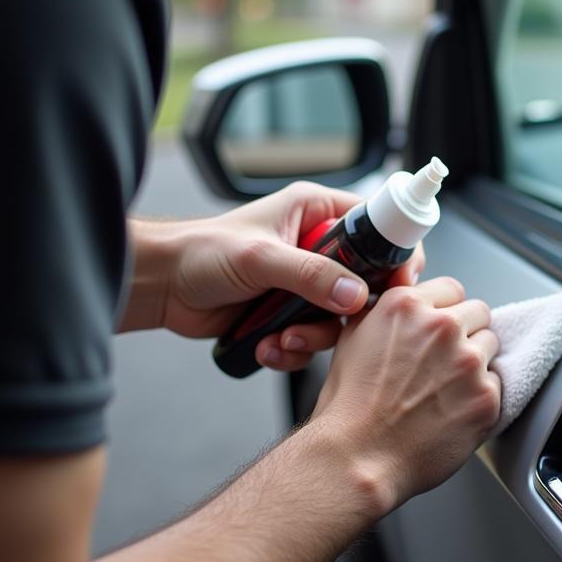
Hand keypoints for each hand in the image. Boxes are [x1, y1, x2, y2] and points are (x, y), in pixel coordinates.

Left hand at [155, 182, 425, 370]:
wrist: (161, 287)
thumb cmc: (201, 252)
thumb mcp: (260, 257)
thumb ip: (310, 275)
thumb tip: (355, 295)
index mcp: (316, 212)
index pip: (376, 226)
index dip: (394, 254)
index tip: (400, 286)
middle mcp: (317, 246)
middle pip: (366, 279)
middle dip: (351, 310)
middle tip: (341, 324)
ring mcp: (305, 282)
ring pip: (339, 316)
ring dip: (315, 336)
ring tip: (283, 339)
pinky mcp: (290, 313)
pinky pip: (312, 337)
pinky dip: (294, 349)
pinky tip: (268, 347)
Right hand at [309, 276, 500, 512]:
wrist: (358, 457)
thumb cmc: (349, 407)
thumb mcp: (352, 337)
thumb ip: (382, 308)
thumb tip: (403, 292)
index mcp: (407, 306)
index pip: (452, 289)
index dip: (445, 310)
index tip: (438, 329)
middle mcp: (442, 327)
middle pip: (478, 312)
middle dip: (465, 332)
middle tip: (443, 361)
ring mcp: (468, 361)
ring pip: (491, 345)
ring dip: (475, 362)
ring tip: (446, 388)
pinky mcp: (486, 397)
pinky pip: (497, 384)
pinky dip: (480, 396)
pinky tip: (452, 410)